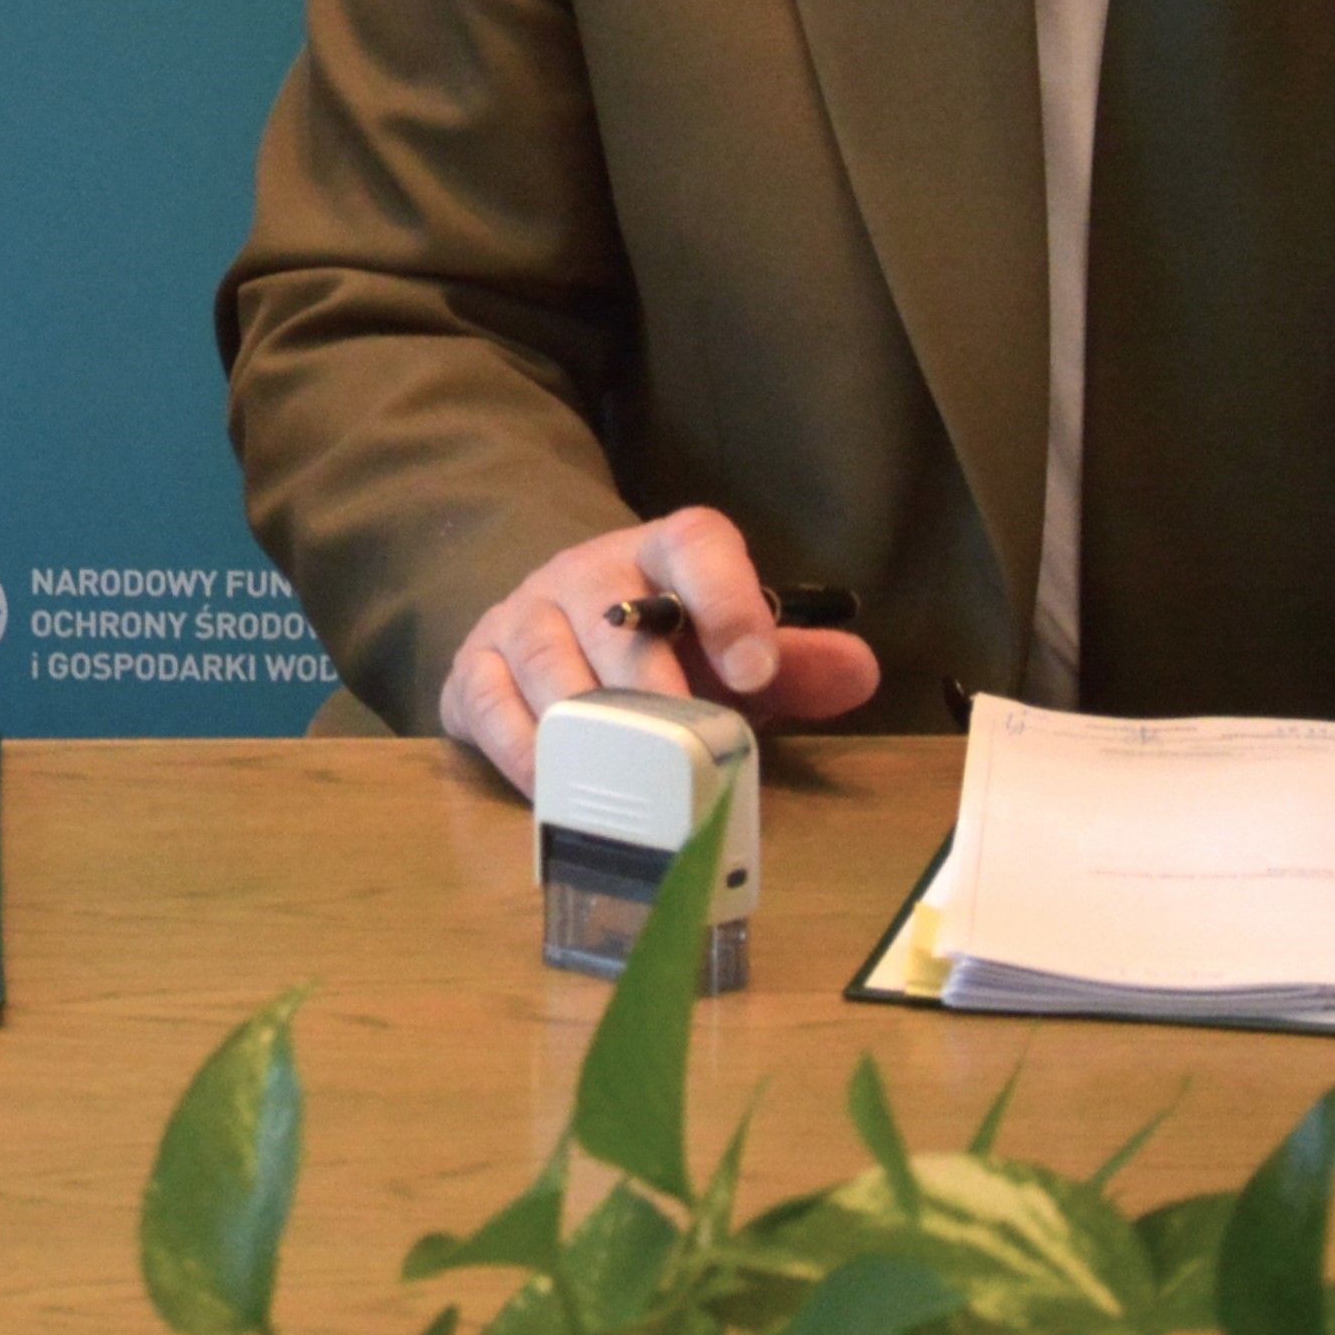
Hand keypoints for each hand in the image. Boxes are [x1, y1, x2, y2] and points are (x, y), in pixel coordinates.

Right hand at [437, 506, 881, 794]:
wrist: (557, 627)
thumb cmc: (663, 648)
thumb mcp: (728, 649)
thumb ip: (792, 662)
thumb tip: (861, 672)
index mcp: (662, 554)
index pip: (696, 545)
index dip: (728, 601)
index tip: (757, 669)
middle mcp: (586, 573)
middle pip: (615, 614)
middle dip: (651, 681)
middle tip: (685, 743)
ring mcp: (522, 614)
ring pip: (547, 656)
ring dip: (585, 719)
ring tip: (620, 775)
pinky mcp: (472, 663)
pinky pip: (488, 700)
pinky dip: (521, 749)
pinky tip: (555, 788)